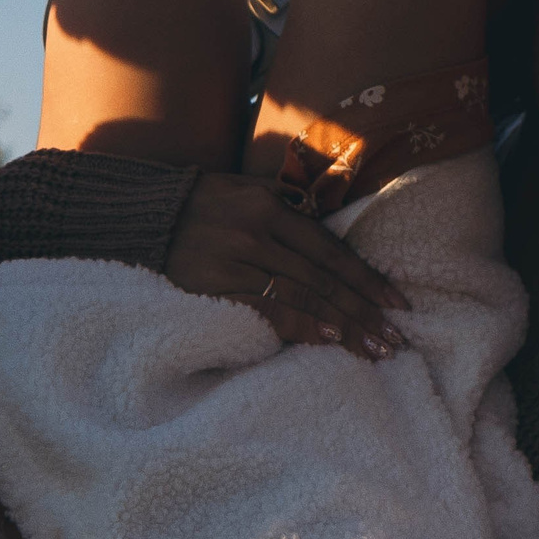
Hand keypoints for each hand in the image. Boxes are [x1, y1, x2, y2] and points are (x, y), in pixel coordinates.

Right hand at [164, 172, 408, 357]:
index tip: (396, 303)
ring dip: (342, 325)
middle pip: (323, 278)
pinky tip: (327, 340)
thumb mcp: (246, 190)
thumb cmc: (200, 204)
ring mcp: (235, 262)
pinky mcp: (214, 288)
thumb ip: (287, 207)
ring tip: (372, 348)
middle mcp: (258, 234)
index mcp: (271, 208)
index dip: (366, 278)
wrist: (142, 217)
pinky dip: (299, 326)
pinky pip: (266, 311)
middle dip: (363, 310)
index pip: (330, 249)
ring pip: (302, 297)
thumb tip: (328, 230)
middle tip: (394, 338)